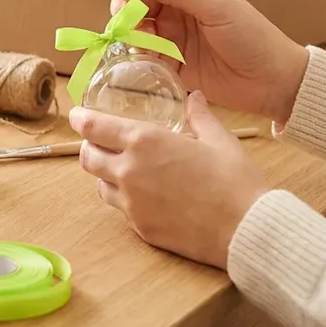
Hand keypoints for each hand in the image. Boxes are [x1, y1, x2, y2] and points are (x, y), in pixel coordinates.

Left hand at [71, 92, 267, 268]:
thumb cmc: (236, 181)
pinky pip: (120, 209)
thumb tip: (195, 96)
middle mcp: (129, 171)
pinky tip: (145, 195)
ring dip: (105, 174)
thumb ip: (199, 116)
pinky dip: (125, 199)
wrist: (248, 230)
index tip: (78, 115)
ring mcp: (132, 203)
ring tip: (124, 169)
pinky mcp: (140, 227)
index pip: (93, 127)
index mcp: (145, 142)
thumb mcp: (219, 140)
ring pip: (99, 184)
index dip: (81, 119)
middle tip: (101, 142)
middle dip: (89, 147)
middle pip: (87, 157)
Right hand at [112, 0, 309, 125]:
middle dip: (126, 10)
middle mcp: (177, 9)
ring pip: (136, 28)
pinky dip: (140, 55)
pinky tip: (150, 59)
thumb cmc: (253, 37)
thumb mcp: (217, 7)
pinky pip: (144, 55)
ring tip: (144, 43)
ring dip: (132, 34)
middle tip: (125, 22)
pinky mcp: (170, 63)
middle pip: (136, 2)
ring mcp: (172, 36)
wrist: (271, 81)